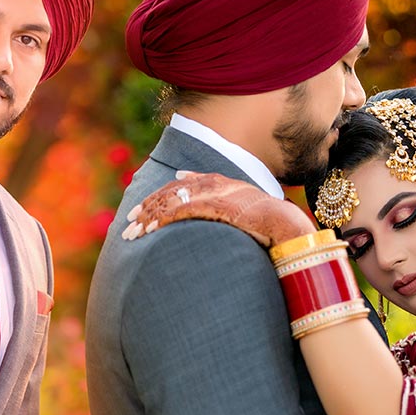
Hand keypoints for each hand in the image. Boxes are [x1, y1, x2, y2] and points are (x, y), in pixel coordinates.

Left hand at [122, 171, 315, 246]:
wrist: (285, 223)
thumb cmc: (275, 223)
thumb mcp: (253, 212)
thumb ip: (237, 211)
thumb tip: (234, 224)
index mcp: (224, 183)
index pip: (187, 184)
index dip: (166, 193)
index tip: (151, 203)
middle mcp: (214, 184)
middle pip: (172, 191)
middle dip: (148, 206)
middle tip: (129, 220)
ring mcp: (211, 194)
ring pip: (169, 201)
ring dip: (147, 217)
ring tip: (131, 231)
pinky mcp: (208, 206)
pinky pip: (176, 211)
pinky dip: (158, 220)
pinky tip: (146, 229)